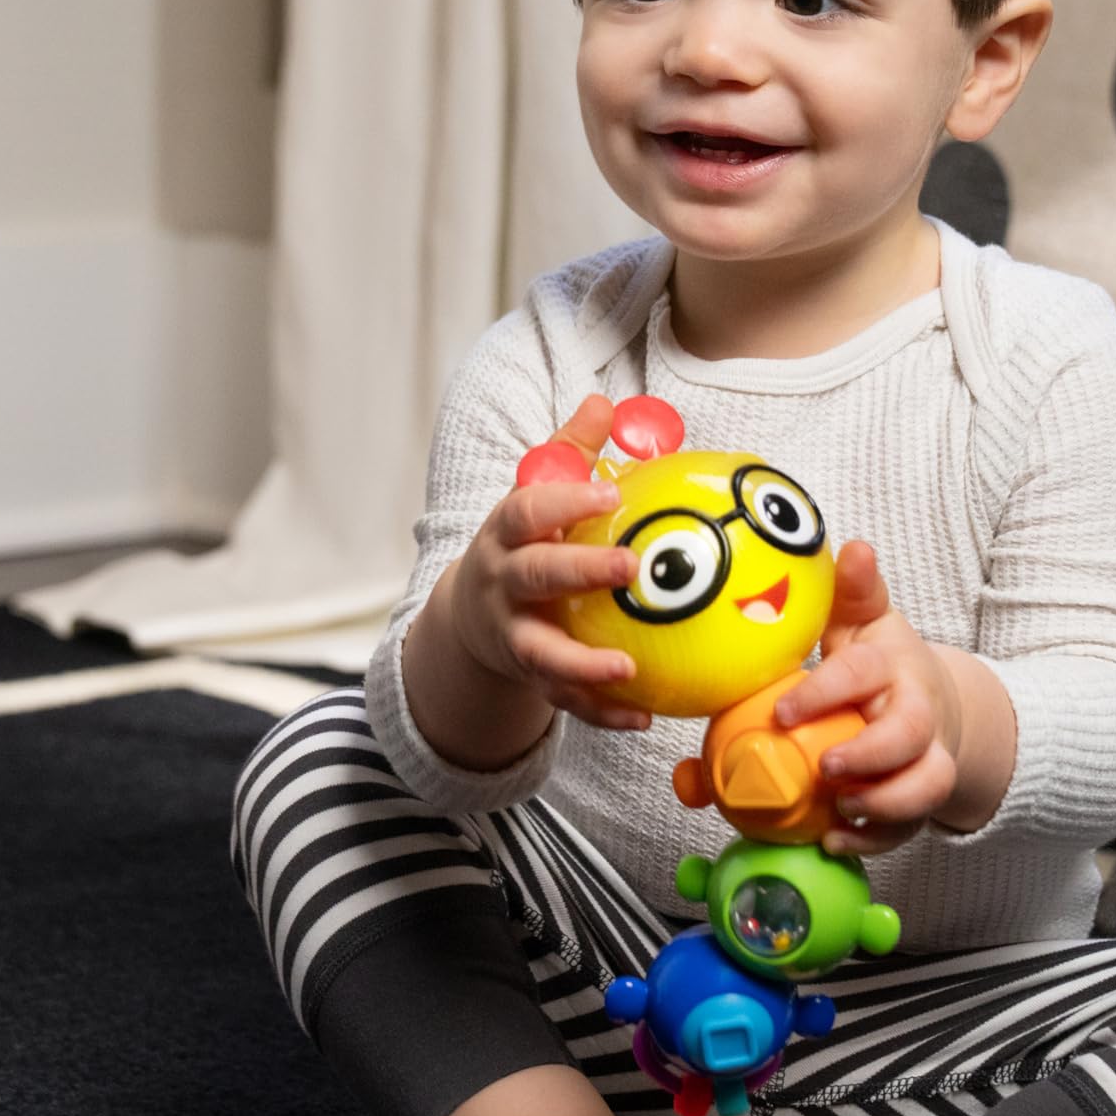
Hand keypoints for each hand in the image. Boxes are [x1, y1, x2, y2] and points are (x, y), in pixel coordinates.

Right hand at [448, 394, 653, 734]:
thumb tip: (604, 401)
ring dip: (583, 664)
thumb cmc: (523, 545)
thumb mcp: (535, 499)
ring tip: (627, 666)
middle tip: (630, 568)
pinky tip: (643, 714)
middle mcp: (503, 585)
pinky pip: (564, 700)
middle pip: (534, 577)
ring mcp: (513, 635)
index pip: (527, 511)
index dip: (564, 501)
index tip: (608, 492)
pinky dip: (602, 712)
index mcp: (507, 535)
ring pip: (541, 653)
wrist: (472, 616)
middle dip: (578, 572)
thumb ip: (570, 453)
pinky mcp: (530, 677)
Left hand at [771, 540, 965, 853]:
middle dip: (870, 755)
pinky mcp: (921, 799)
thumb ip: (848, 591)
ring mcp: (926, 758)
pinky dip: (873, 843)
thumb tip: (852, 547)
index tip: (783, 711)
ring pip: (926, 786)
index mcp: (890, 664)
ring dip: (885, 805)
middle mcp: (916, 712)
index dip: (827, 692)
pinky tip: (834, 841)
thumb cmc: (878, 664)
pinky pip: (908, 829)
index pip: (863, 672)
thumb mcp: (861, 622)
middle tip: (826, 768)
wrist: (935, 705)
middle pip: (910, 735)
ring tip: (840, 811)